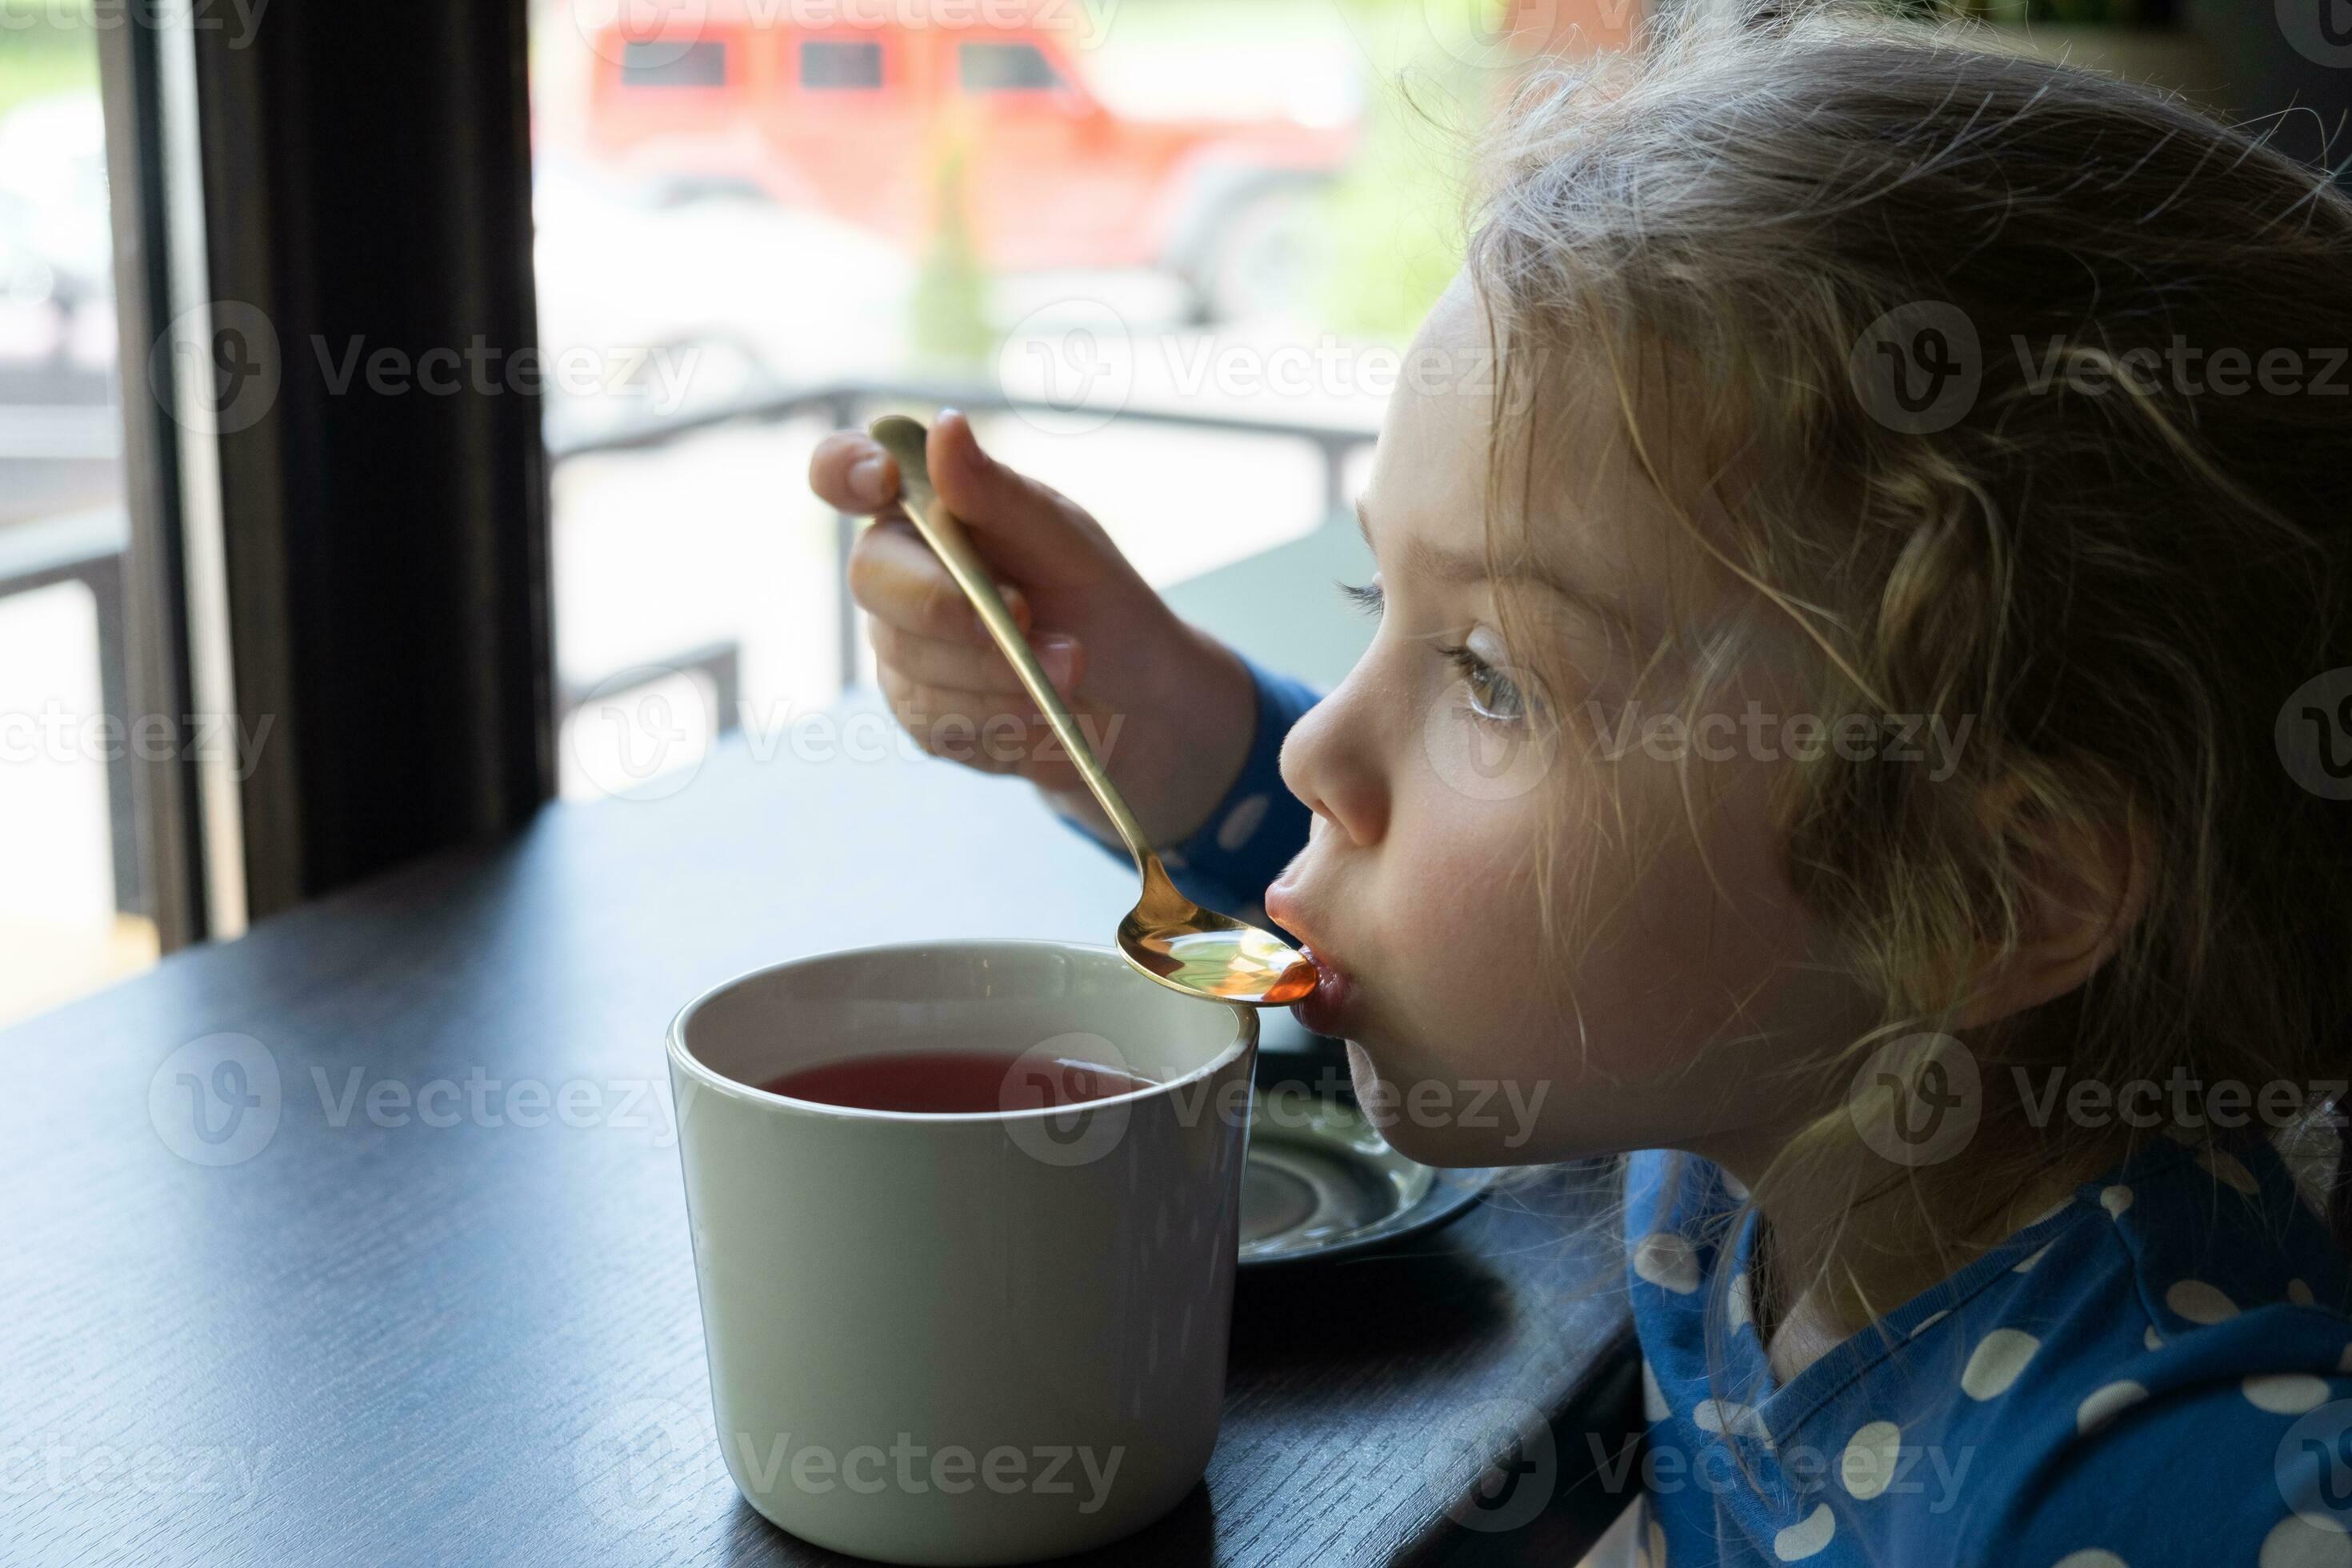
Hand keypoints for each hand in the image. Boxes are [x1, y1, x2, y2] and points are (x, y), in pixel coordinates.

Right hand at [808, 410, 1259, 849]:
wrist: (1135, 694)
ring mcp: (899, 648)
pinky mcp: (921, 714)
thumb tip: (944, 427)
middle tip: (1024, 616)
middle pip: (872, 578)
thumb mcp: (1062, 537)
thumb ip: (998, 493)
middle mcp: (894, 573)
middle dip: (948, 603)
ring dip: (997, 669)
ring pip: (912, 660)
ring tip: (1071, 667)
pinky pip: (938, 720)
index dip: (842, 468)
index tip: (880, 478)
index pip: (842, 472)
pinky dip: (1002, 716)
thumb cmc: (1093, 596)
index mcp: (920, 508)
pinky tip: (1044, 709)